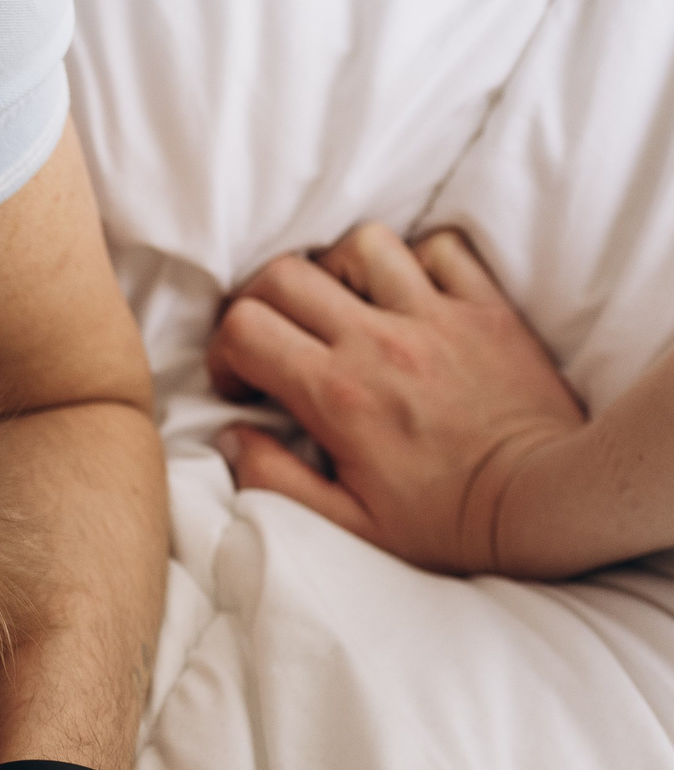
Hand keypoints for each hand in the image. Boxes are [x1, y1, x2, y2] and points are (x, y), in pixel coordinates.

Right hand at [204, 223, 587, 573]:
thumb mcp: (344, 524)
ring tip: (338, 308)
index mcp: (337, 395)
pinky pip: (441, 248)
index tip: (243, 383)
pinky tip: (406, 296)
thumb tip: (232, 438)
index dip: (225, 351)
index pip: (245, 329)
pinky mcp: (485, 308)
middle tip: (273, 340)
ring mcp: (437, 317)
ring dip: (334, 270)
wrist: (544, 501)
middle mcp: (380, 342)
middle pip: (286, 275)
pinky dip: (414, 261)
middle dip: (259, 303)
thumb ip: (273, 479)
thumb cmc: (446, 521)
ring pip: (361, 246)